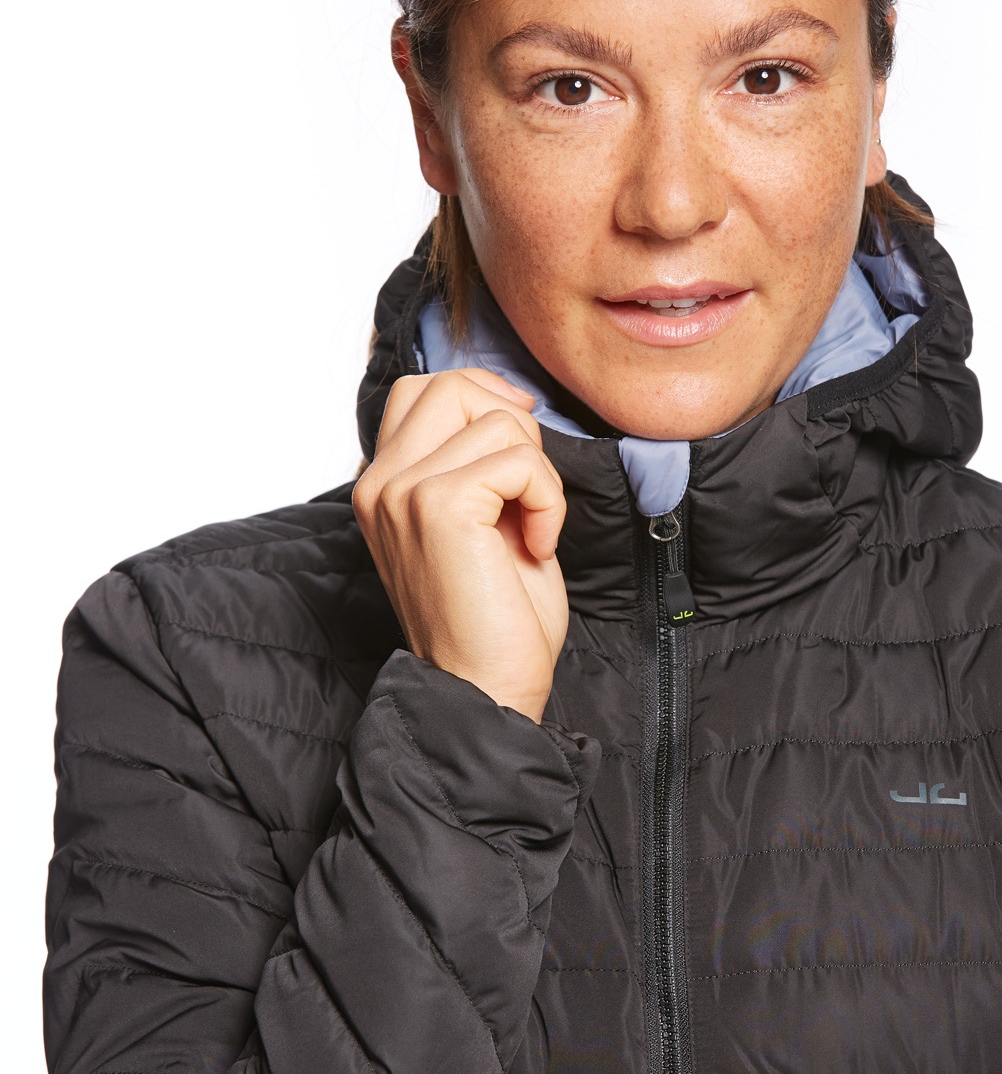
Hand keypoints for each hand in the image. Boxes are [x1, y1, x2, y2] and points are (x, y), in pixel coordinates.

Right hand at [353, 369, 568, 721]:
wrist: (485, 688)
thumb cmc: (492, 616)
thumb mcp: (478, 520)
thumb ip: (474, 462)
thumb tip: (510, 406)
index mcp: (383, 483)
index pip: (420, 387)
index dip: (482, 398)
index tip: (520, 448)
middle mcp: (380, 481)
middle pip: (453, 385)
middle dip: (513, 428)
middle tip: (527, 492)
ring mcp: (403, 491)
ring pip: (496, 419)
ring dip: (538, 473)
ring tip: (531, 527)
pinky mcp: (439, 506)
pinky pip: (520, 460)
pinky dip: (547, 498)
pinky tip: (537, 544)